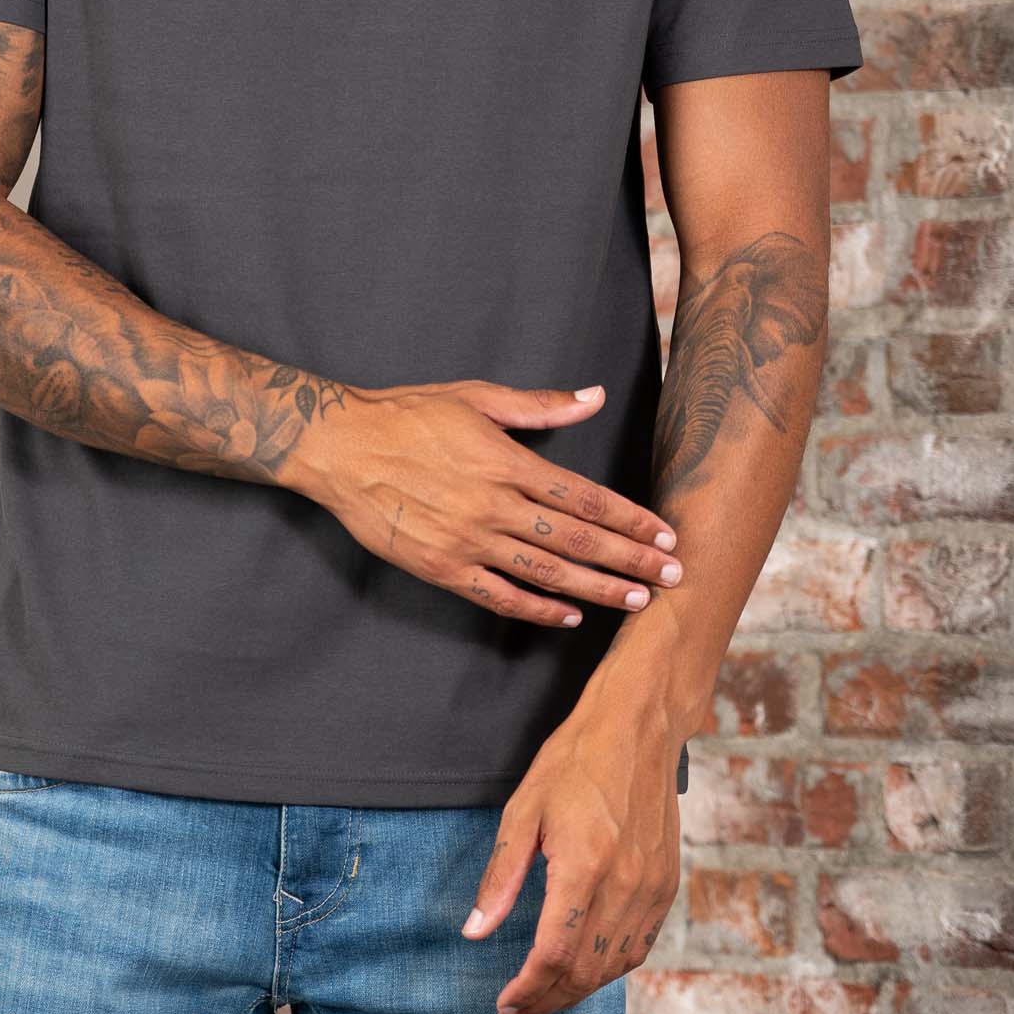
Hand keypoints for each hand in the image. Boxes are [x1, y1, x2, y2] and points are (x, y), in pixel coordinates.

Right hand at [286, 378, 680, 627]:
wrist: (340, 446)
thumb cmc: (408, 413)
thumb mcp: (475, 397)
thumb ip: (539, 406)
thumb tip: (594, 397)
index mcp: (506, 460)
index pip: (584, 497)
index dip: (629, 519)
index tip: (664, 534)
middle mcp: (492, 504)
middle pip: (577, 539)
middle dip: (631, 560)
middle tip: (673, 577)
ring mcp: (466, 540)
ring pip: (546, 572)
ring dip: (598, 590)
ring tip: (639, 602)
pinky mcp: (441, 567)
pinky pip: (499, 596)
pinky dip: (537, 610)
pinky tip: (569, 616)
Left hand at [460, 691, 683, 1013]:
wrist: (638, 727)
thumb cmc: (576, 759)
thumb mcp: (523, 808)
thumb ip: (501, 875)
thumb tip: (476, 929)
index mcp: (584, 864)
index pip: (553, 954)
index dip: (527, 989)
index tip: (504, 1004)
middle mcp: (624, 884)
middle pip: (585, 971)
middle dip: (548, 1000)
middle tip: (518, 1009)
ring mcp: (651, 887)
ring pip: (614, 966)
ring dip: (578, 990)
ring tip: (546, 994)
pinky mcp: (666, 884)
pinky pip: (640, 946)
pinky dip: (611, 968)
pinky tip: (588, 968)